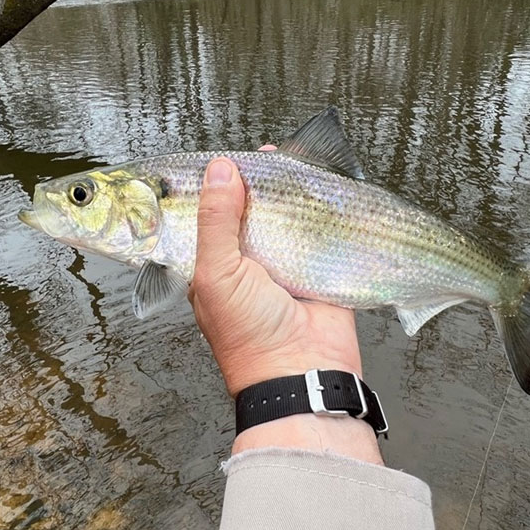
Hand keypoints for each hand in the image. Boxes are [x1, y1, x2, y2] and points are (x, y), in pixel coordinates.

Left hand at [189, 153, 382, 462]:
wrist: (303, 371)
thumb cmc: (248, 333)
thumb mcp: (217, 273)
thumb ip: (216, 221)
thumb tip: (219, 170)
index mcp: (211, 266)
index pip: (208, 218)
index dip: (213, 189)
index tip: (224, 159)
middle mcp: (245, 264)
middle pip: (249, 213)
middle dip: (256, 185)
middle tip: (267, 157)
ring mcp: (282, 265)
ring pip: (284, 218)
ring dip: (289, 193)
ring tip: (293, 162)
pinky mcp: (316, 268)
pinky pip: (317, 232)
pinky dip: (319, 211)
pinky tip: (321, 188)